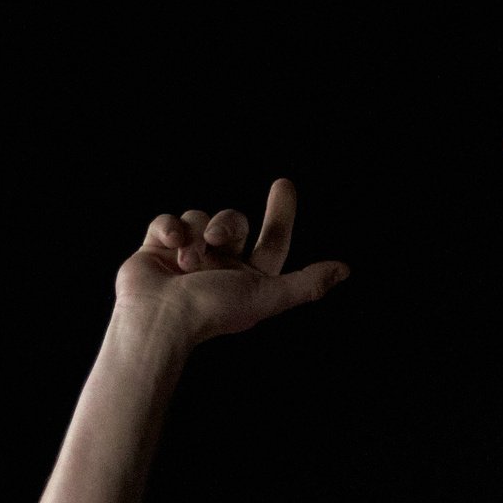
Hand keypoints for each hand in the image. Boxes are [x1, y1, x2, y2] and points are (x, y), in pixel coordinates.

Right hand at [114, 178, 347, 346]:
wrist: (159, 318)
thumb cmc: (212, 311)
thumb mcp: (267, 295)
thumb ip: (306, 283)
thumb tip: (344, 270)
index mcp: (247, 277)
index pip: (273, 239)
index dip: (281, 212)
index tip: (284, 183)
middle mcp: (220, 266)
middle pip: (233, 220)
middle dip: (226, 224)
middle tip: (215, 240)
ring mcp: (187, 256)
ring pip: (200, 217)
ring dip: (195, 234)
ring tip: (185, 262)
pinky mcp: (158, 250)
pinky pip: (169, 220)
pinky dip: (169, 228)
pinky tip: (168, 244)